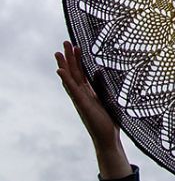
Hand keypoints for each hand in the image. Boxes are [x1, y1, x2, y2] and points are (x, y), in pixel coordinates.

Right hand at [55, 41, 132, 178]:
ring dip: (64, 65)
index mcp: (89, 93)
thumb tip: (101, 70)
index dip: (78, 59)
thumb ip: (102, 85)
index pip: (81, 73)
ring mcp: (80, 99)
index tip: (76, 46)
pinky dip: (66, 80)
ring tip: (58, 52)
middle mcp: (82, 95)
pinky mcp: (82, 105)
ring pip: (70, 79)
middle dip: (69, 57)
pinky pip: (72, 90)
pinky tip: (60, 70)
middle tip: (64, 42)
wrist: (108, 139)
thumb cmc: (109, 121)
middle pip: (74, 72)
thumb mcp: (108, 99)